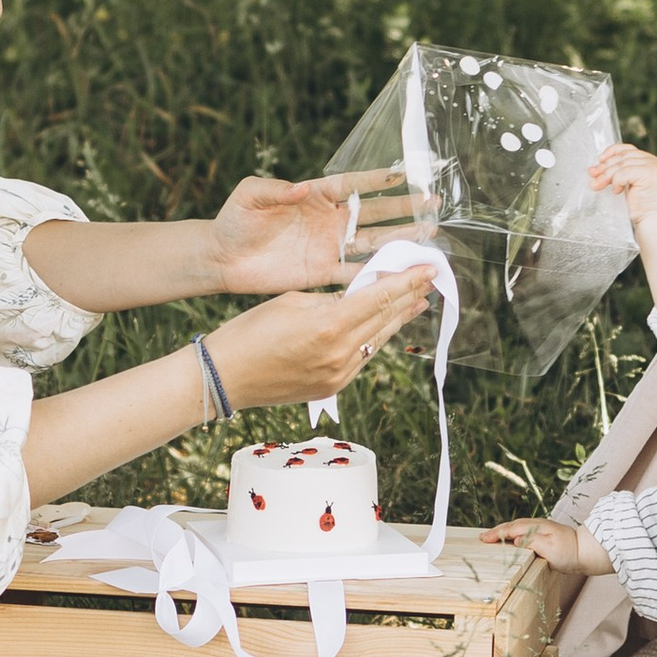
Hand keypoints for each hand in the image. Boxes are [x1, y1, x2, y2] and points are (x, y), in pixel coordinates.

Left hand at [206, 165, 427, 294]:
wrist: (222, 257)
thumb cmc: (234, 219)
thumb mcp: (250, 195)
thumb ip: (275, 189)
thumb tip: (302, 189)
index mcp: (315, 195)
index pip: (354, 184)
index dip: (378, 180)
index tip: (406, 174)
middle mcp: (328, 220)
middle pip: (373, 213)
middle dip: (403, 209)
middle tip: (432, 205)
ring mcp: (328, 247)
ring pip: (372, 242)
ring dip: (399, 240)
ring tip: (428, 235)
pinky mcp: (321, 272)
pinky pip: (354, 272)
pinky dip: (376, 272)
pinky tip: (401, 270)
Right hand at [208, 265, 433, 412]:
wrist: (226, 377)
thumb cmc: (250, 331)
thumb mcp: (292, 301)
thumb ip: (332, 298)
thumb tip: (362, 294)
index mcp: (330, 325)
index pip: (380, 297)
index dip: (407, 281)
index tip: (428, 267)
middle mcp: (341, 354)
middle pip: (386, 319)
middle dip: (409, 297)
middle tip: (430, 280)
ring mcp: (339, 375)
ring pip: (378, 341)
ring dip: (397, 320)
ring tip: (416, 303)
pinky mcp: (332, 389)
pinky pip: (362, 359)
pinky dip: (374, 339)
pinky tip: (383, 327)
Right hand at [477, 516, 602, 575]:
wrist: (587, 553)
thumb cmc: (570, 552)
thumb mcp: (550, 548)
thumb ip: (532, 542)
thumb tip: (516, 540)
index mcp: (537, 527)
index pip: (512, 529)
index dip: (497, 534)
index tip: (484, 539)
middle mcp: (537, 526)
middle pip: (512, 526)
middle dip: (496, 531)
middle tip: (482, 538)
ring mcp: (540, 531)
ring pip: (517, 530)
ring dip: (503, 533)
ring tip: (491, 538)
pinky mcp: (543, 538)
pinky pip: (522, 535)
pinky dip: (512, 537)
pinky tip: (509, 542)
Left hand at [589, 142, 656, 225]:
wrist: (653, 219)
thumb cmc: (641, 206)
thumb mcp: (627, 185)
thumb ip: (616, 174)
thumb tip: (594, 169)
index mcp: (648, 161)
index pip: (627, 149)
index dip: (611, 152)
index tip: (599, 160)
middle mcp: (651, 160)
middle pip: (622, 157)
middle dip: (605, 167)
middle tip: (593, 176)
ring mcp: (651, 166)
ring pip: (621, 164)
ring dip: (607, 175)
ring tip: (599, 185)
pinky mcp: (648, 173)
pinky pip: (625, 172)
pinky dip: (617, 181)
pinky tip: (617, 191)